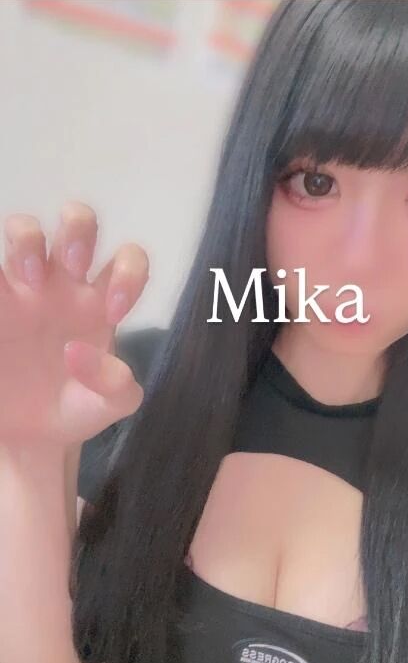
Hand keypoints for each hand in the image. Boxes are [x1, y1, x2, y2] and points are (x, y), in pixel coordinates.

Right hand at [0, 202, 149, 447]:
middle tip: (74, 264)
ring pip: (23, 230)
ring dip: (28, 239)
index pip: (126, 260)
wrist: (32, 438)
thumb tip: (79, 351)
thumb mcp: (111, 406)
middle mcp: (64, 285)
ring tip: (30, 278)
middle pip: (76, 224)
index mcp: (101, 302)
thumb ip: (116, 384)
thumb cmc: (76, 410)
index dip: (129, 273)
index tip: (116, 311)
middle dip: (77, 230)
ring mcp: (23, 290)